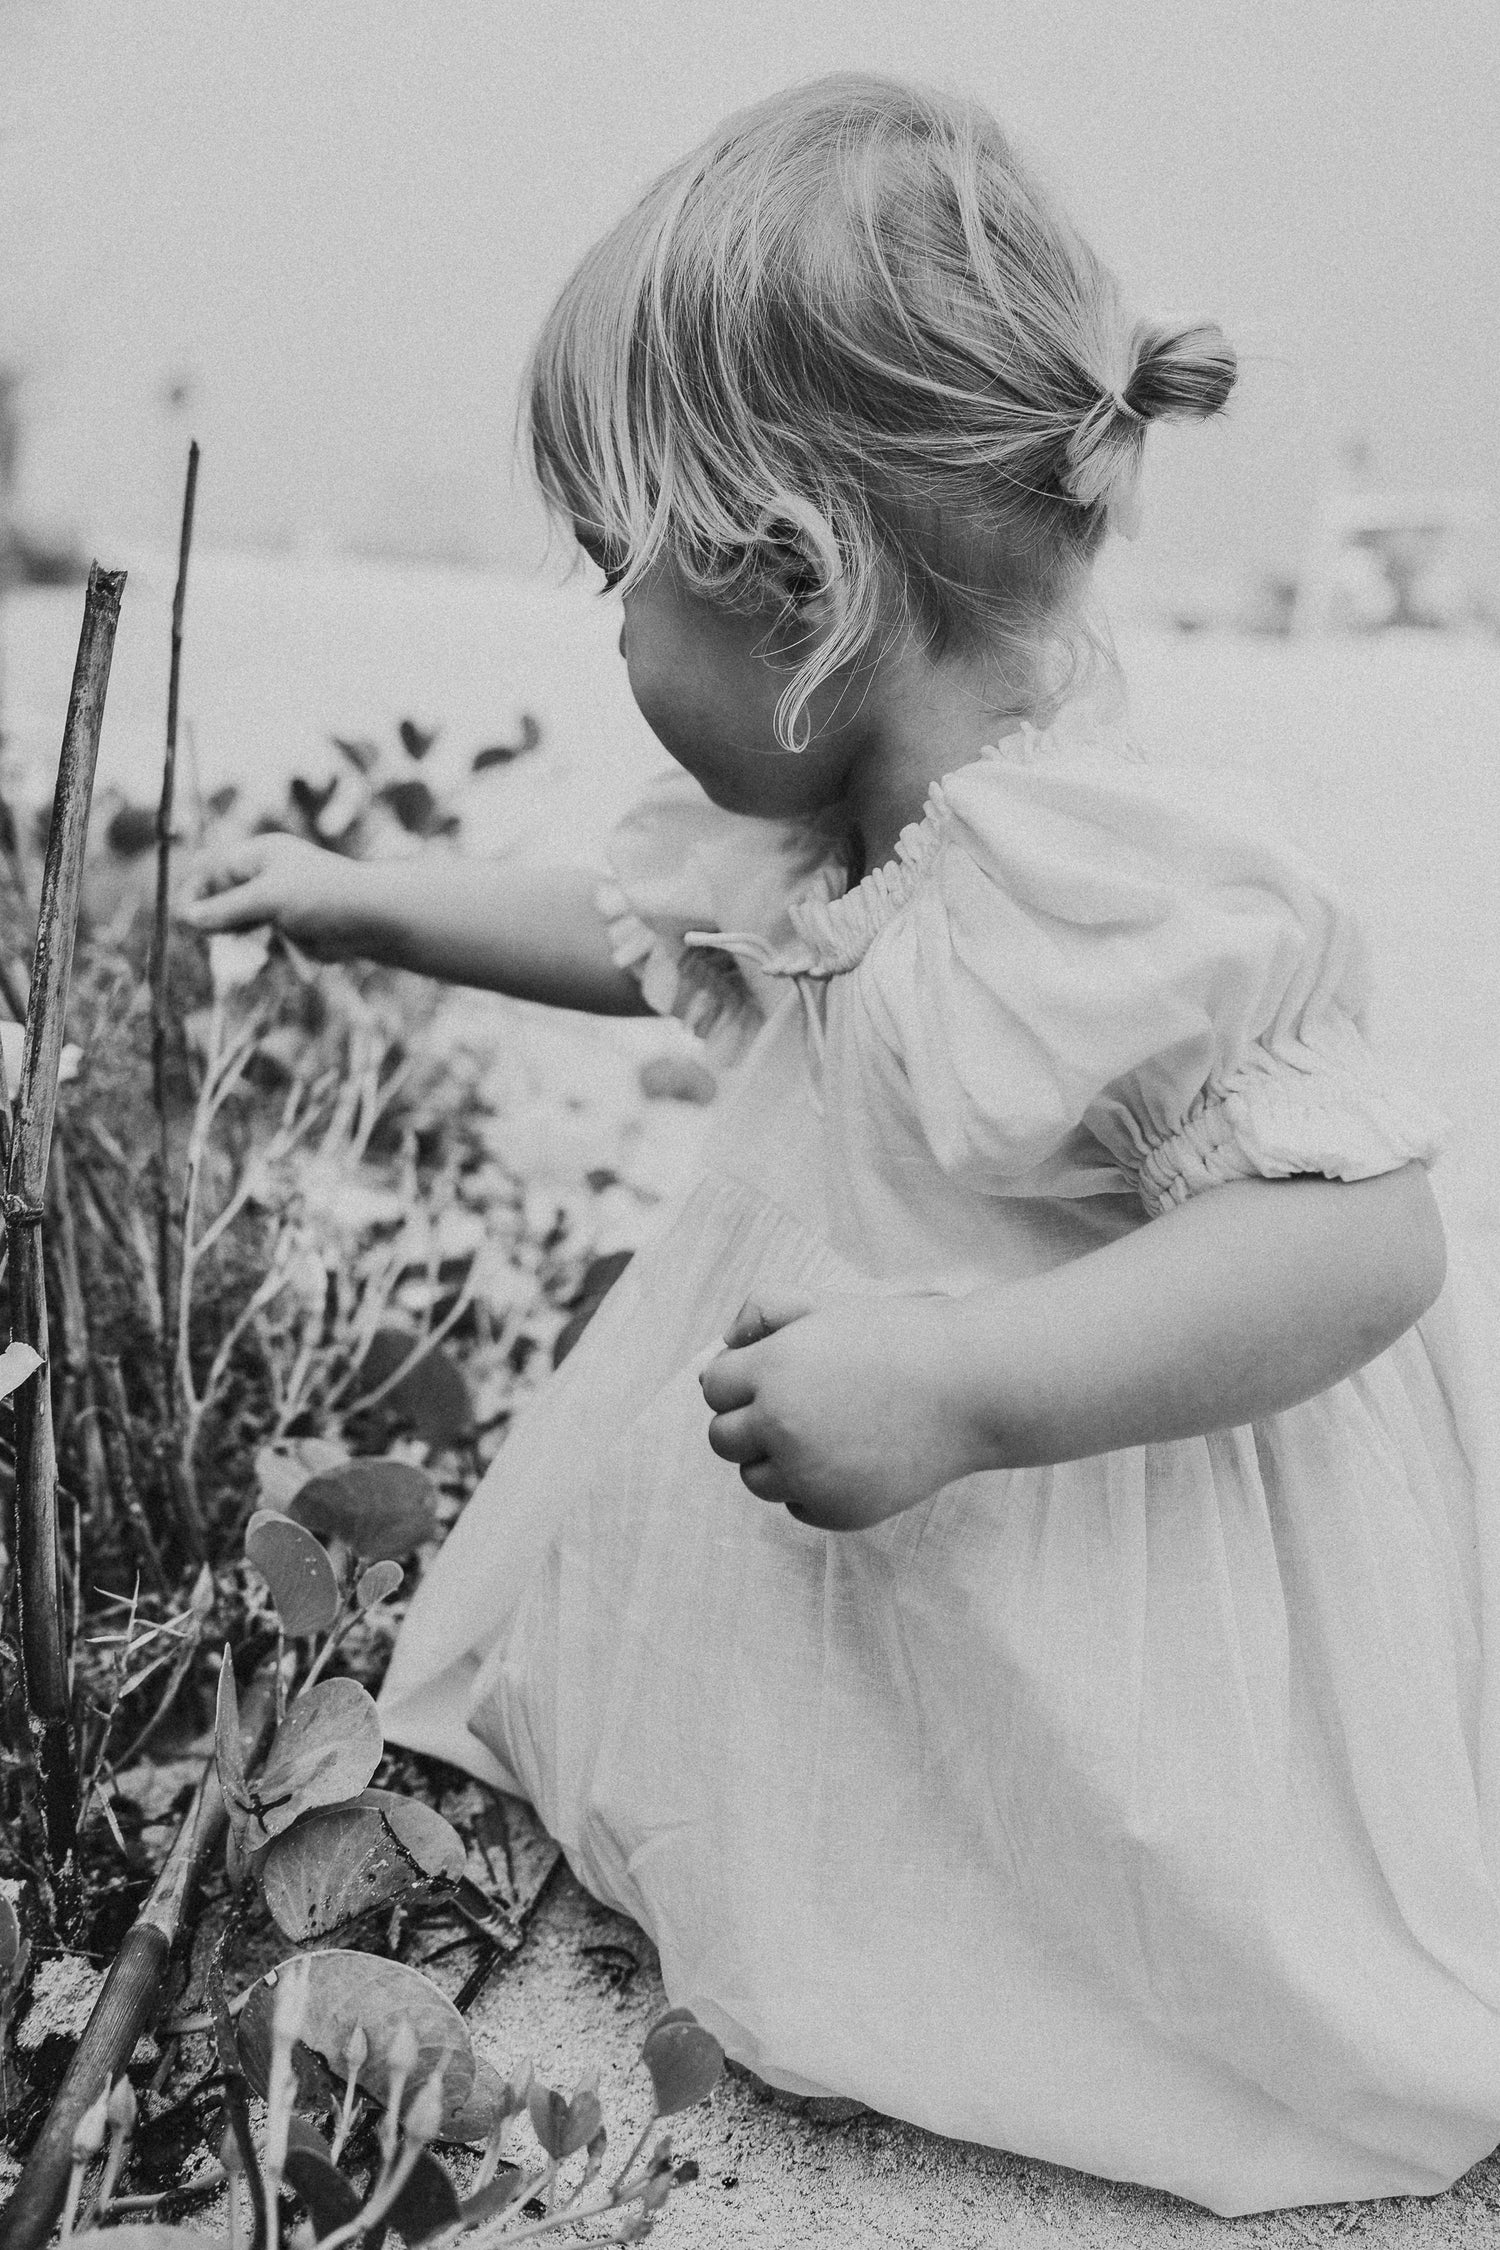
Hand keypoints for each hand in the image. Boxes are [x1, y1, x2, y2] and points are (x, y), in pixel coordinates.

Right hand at [180, 834, 372, 959]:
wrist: (372, 920)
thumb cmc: (324, 896)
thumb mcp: (269, 898)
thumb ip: (227, 909)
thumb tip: (187, 918)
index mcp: (257, 856)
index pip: (210, 869)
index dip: (193, 892)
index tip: (184, 918)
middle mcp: (263, 878)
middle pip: (218, 899)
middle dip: (214, 921)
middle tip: (217, 937)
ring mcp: (274, 905)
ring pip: (236, 926)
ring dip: (238, 940)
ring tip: (257, 943)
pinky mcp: (286, 930)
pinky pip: (259, 943)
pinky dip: (261, 951)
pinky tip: (277, 952)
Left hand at [699, 1291, 982, 1530]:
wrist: (970, 1387)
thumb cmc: (896, 1337)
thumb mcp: (824, 1304)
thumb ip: (762, 1312)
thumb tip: (720, 1352)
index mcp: (771, 1370)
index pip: (714, 1387)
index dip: (742, 1377)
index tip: (776, 1372)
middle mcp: (780, 1426)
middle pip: (722, 1438)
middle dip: (748, 1420)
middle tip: (797, 1403)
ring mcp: (808, 1475)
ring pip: (754, 1478)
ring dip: (775, 1457)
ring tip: (825, 1430)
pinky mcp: (835, 1511)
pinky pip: (796, 1504)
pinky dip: (811, 1486)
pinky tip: (849, 1456)